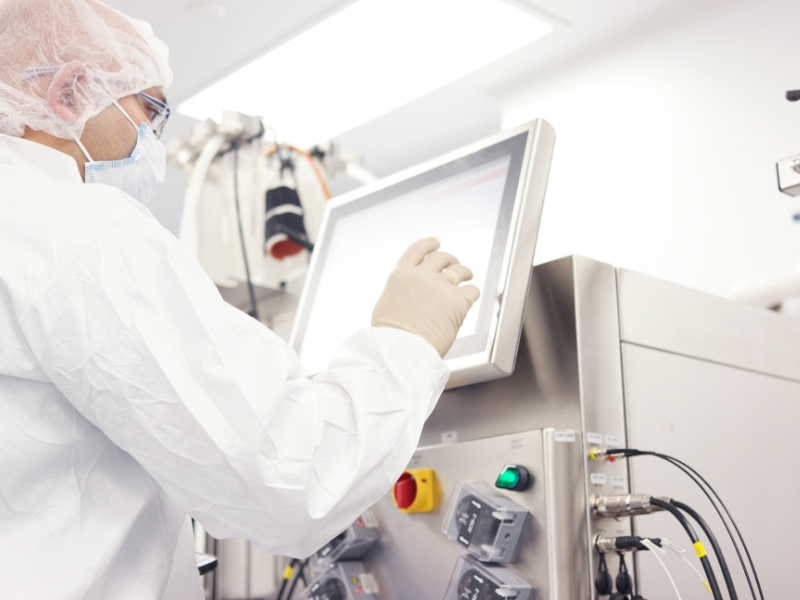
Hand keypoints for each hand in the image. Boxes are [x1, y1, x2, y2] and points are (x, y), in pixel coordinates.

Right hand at [371, 237, 479, 356]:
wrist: (401, 352)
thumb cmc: (390, 337)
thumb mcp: (386, 303)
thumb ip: (401, 290)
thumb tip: (412, 292)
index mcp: (401, 274)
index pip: (418, 249)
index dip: (430, 244)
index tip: (436, 242)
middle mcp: (422, 275)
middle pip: (442, 257)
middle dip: (450, 259)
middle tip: (454, 264)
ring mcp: (441, 287)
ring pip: (460, 270)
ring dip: (465, 271)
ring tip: (468, 275)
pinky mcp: (458, 302)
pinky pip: (472, 291)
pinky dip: (472, 293)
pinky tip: (470, 297)